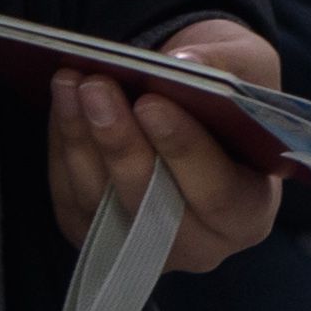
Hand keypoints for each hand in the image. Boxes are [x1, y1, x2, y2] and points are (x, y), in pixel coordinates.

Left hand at [48, 17, 284, 272]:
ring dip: (81, 139)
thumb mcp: (248, 67)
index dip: (183, 150)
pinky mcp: (98, 236)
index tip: (150, 102)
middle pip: (151, 206)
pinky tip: (62, 102)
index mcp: (249, 212)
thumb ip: (225, 65)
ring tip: (70, 83)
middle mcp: (200, 243)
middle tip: (96, 86)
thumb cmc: (229, 94)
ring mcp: (144, 247)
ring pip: (102, 204)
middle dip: (119, 142)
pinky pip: (72, 199)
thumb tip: (184, 62)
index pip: (218, 194)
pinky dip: (64, 147)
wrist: (195, 107)